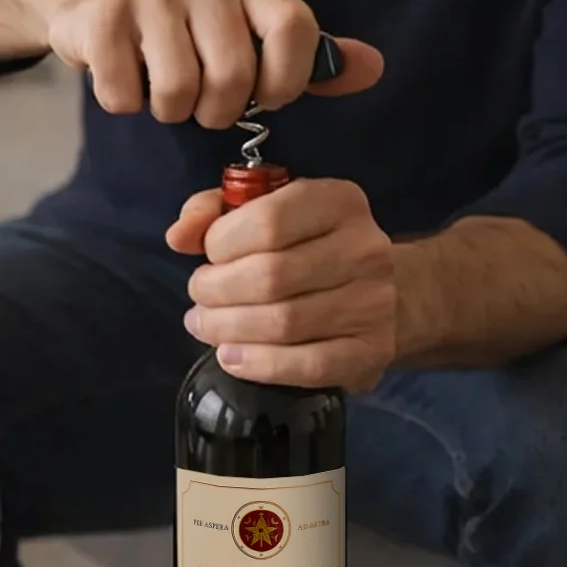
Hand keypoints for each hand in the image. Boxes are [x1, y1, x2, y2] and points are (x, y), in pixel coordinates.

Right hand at [3, 0, 381, 127]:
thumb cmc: (192, 30)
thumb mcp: (257, 36)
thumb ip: (315, 59)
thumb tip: (374, 69)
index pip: (296, 30)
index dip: (286, 81)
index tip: (265, 95)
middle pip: (232, 79)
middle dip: (218, 110)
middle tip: (205, 100)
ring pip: (179, 94)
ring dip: (172, 111)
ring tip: (167, 89)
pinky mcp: (103, 19)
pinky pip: (127, 96)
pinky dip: (128, 103)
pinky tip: (129, 78)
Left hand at [167, 179, 396, 390]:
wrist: (387, 294)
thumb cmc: (310, 247)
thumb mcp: (265, 211)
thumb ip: (213, 212)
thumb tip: (179, 236)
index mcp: (339, 201)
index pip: (268, 220)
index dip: (221, 244)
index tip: (208, 257)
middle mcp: (364, 248)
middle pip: (271, 276)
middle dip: (216, 291)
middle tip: (200, 299)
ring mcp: (373, 303)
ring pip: (284, 322)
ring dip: (229, 329)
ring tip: (207, 327)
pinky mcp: (371, 351)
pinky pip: (308, 365)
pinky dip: (260, 365)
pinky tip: (232, 358)